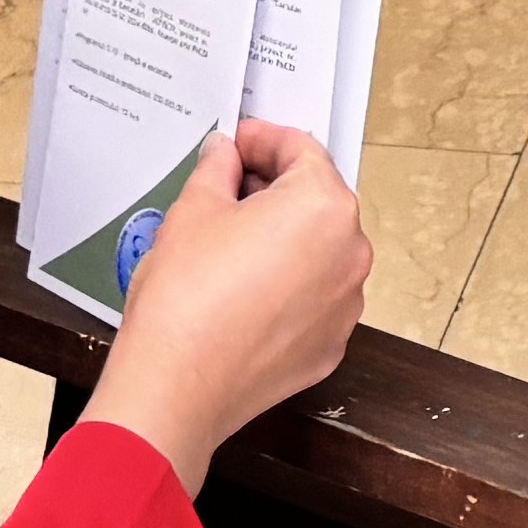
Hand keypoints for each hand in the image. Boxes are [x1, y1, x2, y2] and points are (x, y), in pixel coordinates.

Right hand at [86, 121, 369, 492]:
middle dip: (273, 188)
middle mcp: (350, 253)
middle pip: (315, 200)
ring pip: (317, 251)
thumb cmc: (186, 302)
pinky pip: (313, 297)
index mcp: (323, 207)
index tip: (238, 144)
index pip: (301, 150)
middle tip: (227, 188)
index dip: (263, 140)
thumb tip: (225, 156)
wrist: (177, 387)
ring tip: (229, 244)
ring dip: (282, 238)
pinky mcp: (329, 344)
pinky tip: (243, 289)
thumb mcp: (193, 210)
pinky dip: (287, 285)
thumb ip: (218, 169)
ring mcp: (345, 304)